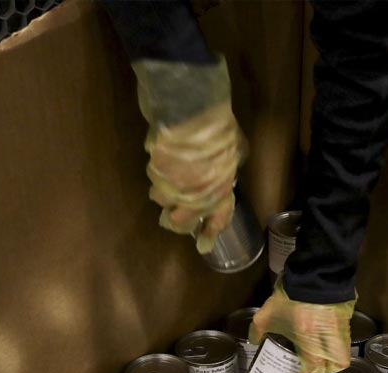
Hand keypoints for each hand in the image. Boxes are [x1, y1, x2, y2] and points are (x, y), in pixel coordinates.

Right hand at [145, 102, 242, 252]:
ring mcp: (171, 186)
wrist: (192, 112)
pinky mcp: (154, 172)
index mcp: (219, 190)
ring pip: (160, 200)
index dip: (210, 233)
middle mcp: (194, 195)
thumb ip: (227, 166)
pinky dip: (157, 172)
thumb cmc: (218, 129)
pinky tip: (161, 161)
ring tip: (167, 182)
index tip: (204, 245)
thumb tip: (226, 168)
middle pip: (177, 222)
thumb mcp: (234, 150)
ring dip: (164, 194)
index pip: (217, 220)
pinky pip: (153, 177)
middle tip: (174, 213)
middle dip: (176, 219)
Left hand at [250, 286, 355, 372]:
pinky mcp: (347, 314)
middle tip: (315, 369)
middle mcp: (329, 336)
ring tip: (320, 354)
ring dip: (333, 356)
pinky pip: (344, 332)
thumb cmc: (289, 295)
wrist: (314, 268)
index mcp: (310, 339)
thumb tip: (253, 341)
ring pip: (344, 349)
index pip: (314, 370)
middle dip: (327, 371)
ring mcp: (341, 325)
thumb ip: (258, 330)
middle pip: (337, 364)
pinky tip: (325, 334)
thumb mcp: (267, 313)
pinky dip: (336, 339)